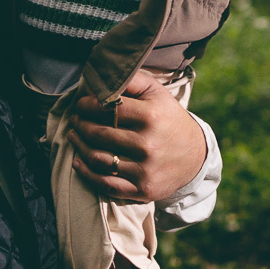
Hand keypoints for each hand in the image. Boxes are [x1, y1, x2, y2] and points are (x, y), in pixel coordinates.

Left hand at [65, 70, 205, 202]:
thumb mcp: (156, 93)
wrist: (196, 157)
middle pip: (99, 134)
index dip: (87, 105)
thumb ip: (130, 80)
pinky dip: (86, 174)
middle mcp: (148, 145)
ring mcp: (145, 170)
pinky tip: (77, 161)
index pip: (106, 108)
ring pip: (98, 159)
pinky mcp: (142, 189)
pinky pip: (106, 184)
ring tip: (73, 135)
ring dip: (78, 146)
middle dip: (80, 124)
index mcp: (151, 117)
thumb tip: (100, 78)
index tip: (81, 104)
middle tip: (74, 118)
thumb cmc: (168, 119)